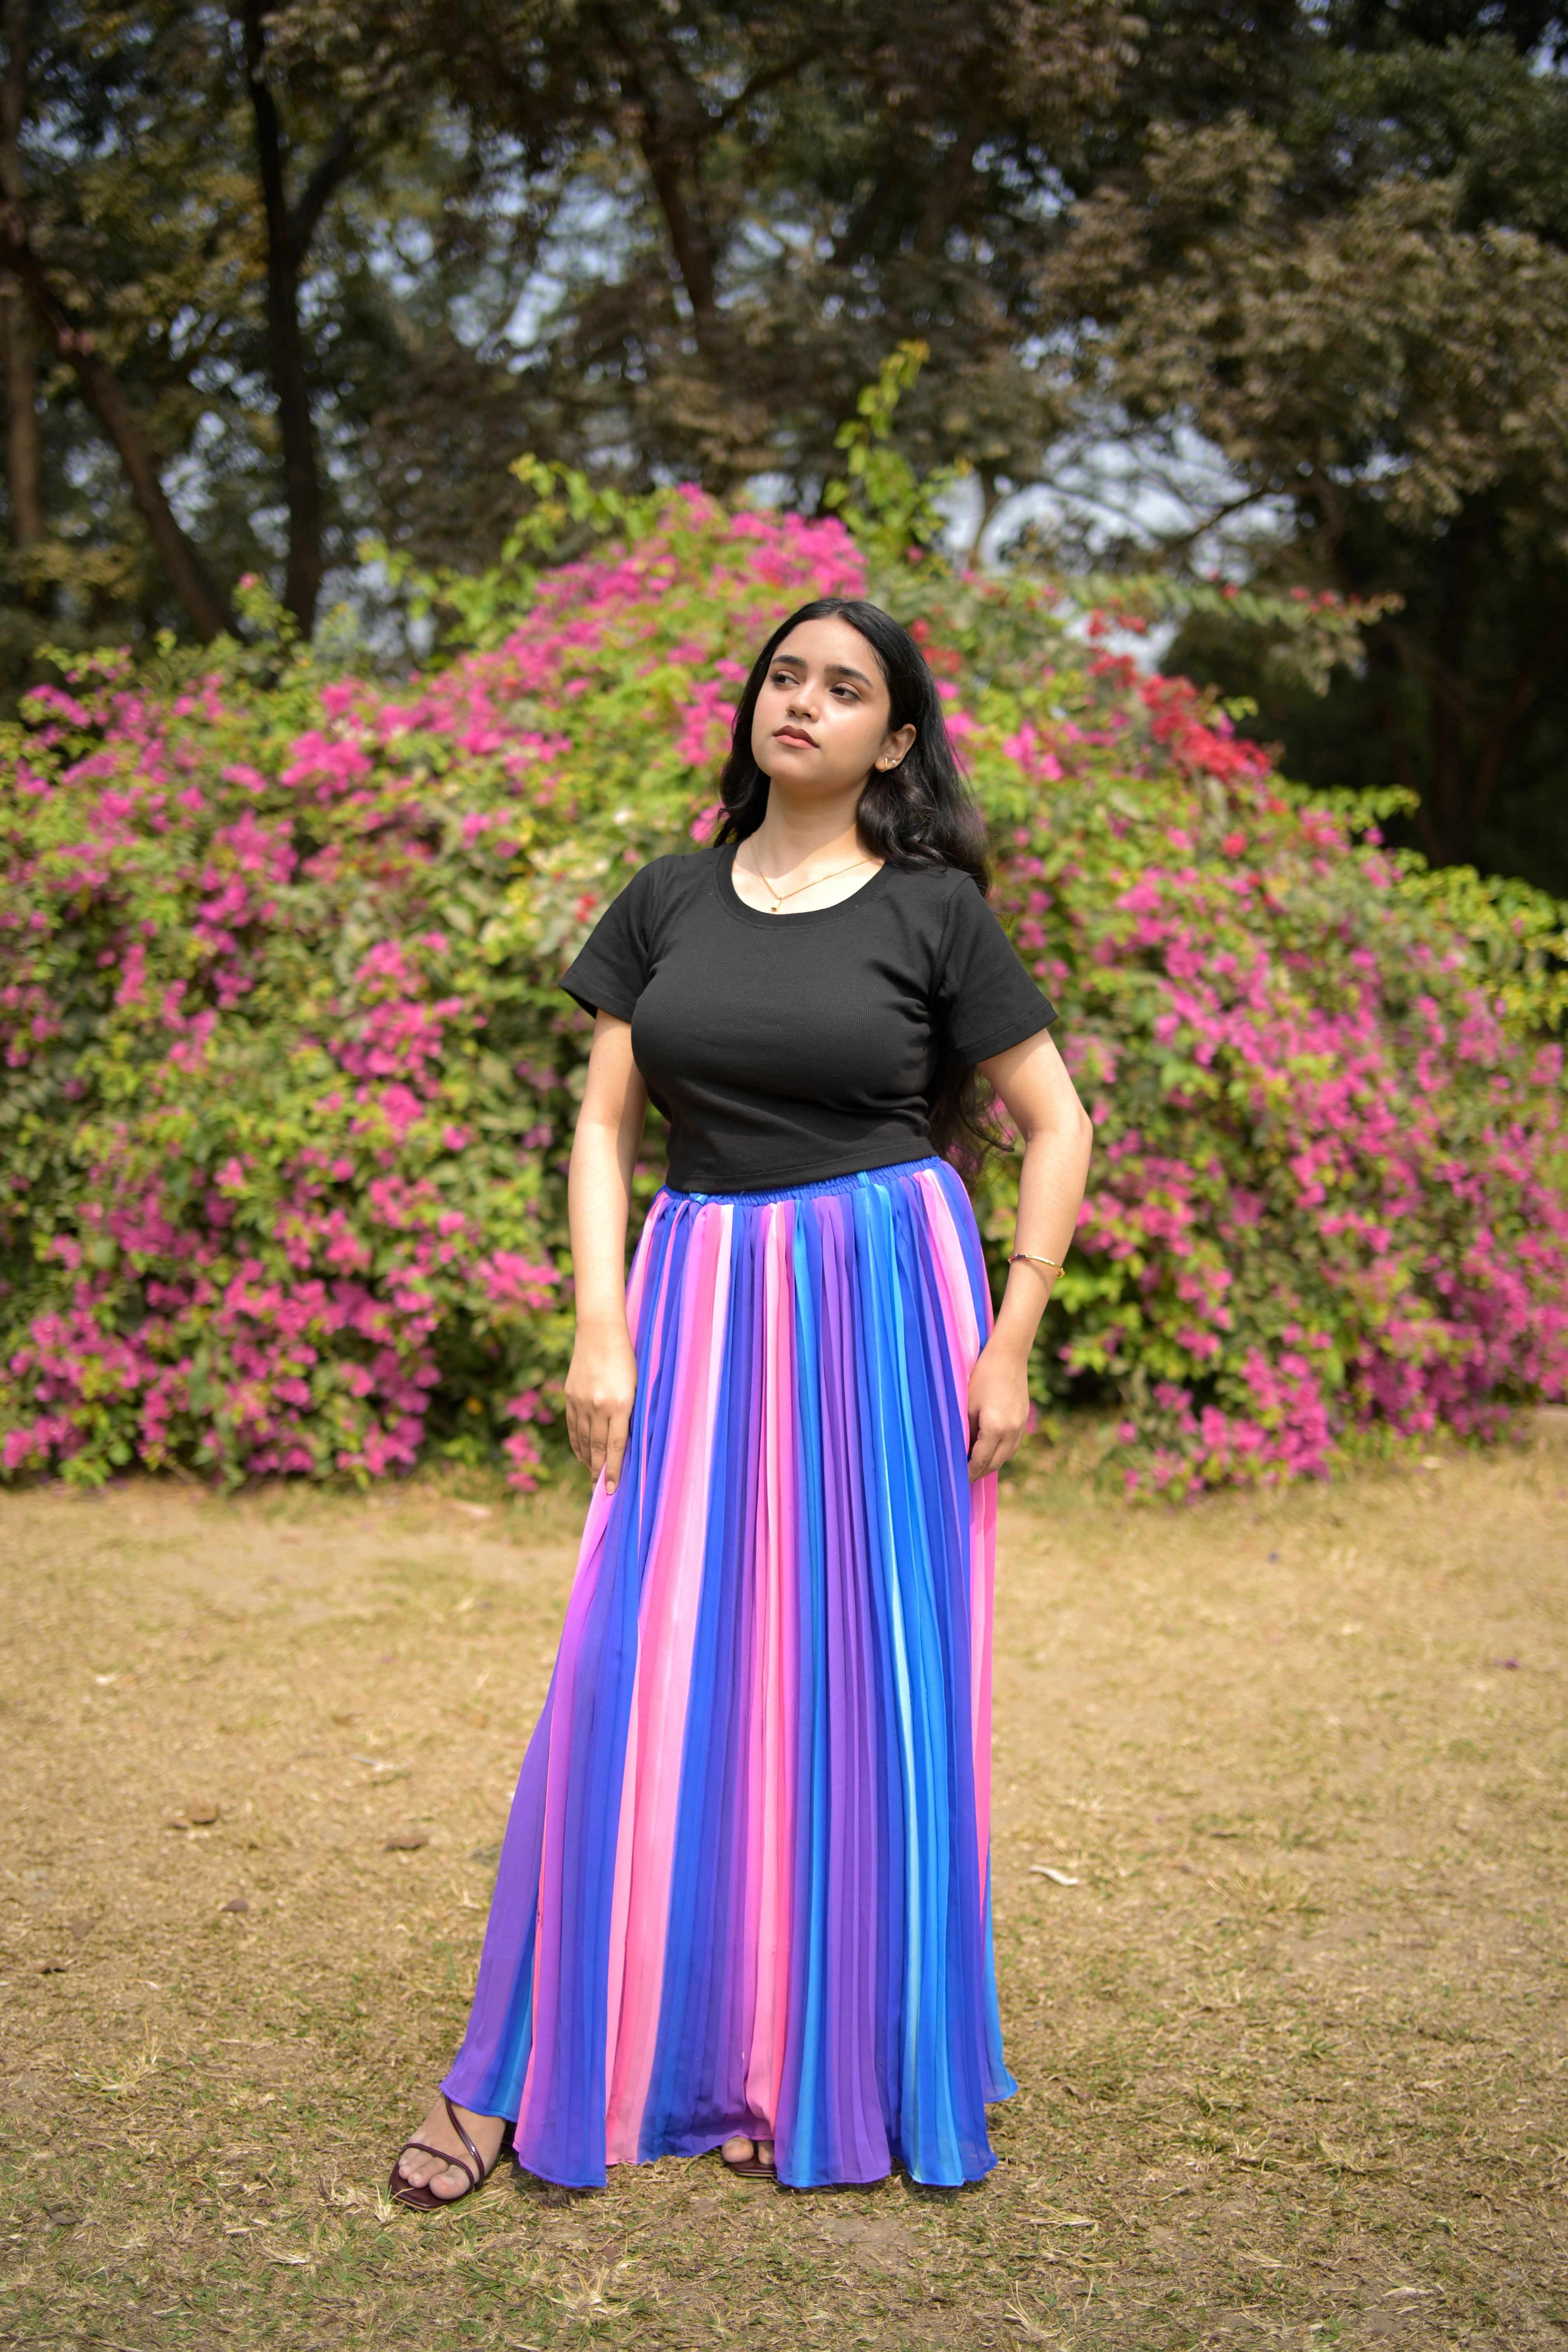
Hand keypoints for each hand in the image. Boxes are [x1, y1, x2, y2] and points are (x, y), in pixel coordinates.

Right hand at [564, 1323, 637, 1492]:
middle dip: (598, 1471)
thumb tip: (625, 1442)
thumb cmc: (627, 1359)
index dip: (612, 1470)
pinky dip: (576, 1444)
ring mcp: (581, 1402)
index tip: (610, 1489)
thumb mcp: (636, 1387)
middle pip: (597, 1448)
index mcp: (620, 1405)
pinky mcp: (570, 1396)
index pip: (614, 1447)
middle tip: (599, 1490)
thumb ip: (630, 1414)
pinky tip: (581, 1454)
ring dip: (587, 1460)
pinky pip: (572, 1427)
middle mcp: (598, 1406)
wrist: (600, 1333)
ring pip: (583, 1440)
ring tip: (592, 1474)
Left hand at [966, 1338, 1030, 1481]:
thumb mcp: (967, 1405)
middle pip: (995, 1464)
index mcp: (995, 1428)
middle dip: (980, 1472)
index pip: (980, 1460)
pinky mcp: (1024, 1420)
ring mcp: (1020, 1426)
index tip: (959, 1479)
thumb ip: (966, 1432)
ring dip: (992, 1463)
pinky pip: (1013, 1445)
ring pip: (1006, 1456)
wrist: (1008, 1357)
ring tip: (977, 1464)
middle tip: (966, 1477)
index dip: (969, 1472)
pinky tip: (990, 1448)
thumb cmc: (982, 1377)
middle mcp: (1011, 1431)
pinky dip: (1002, 1452)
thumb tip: (964, 1451)